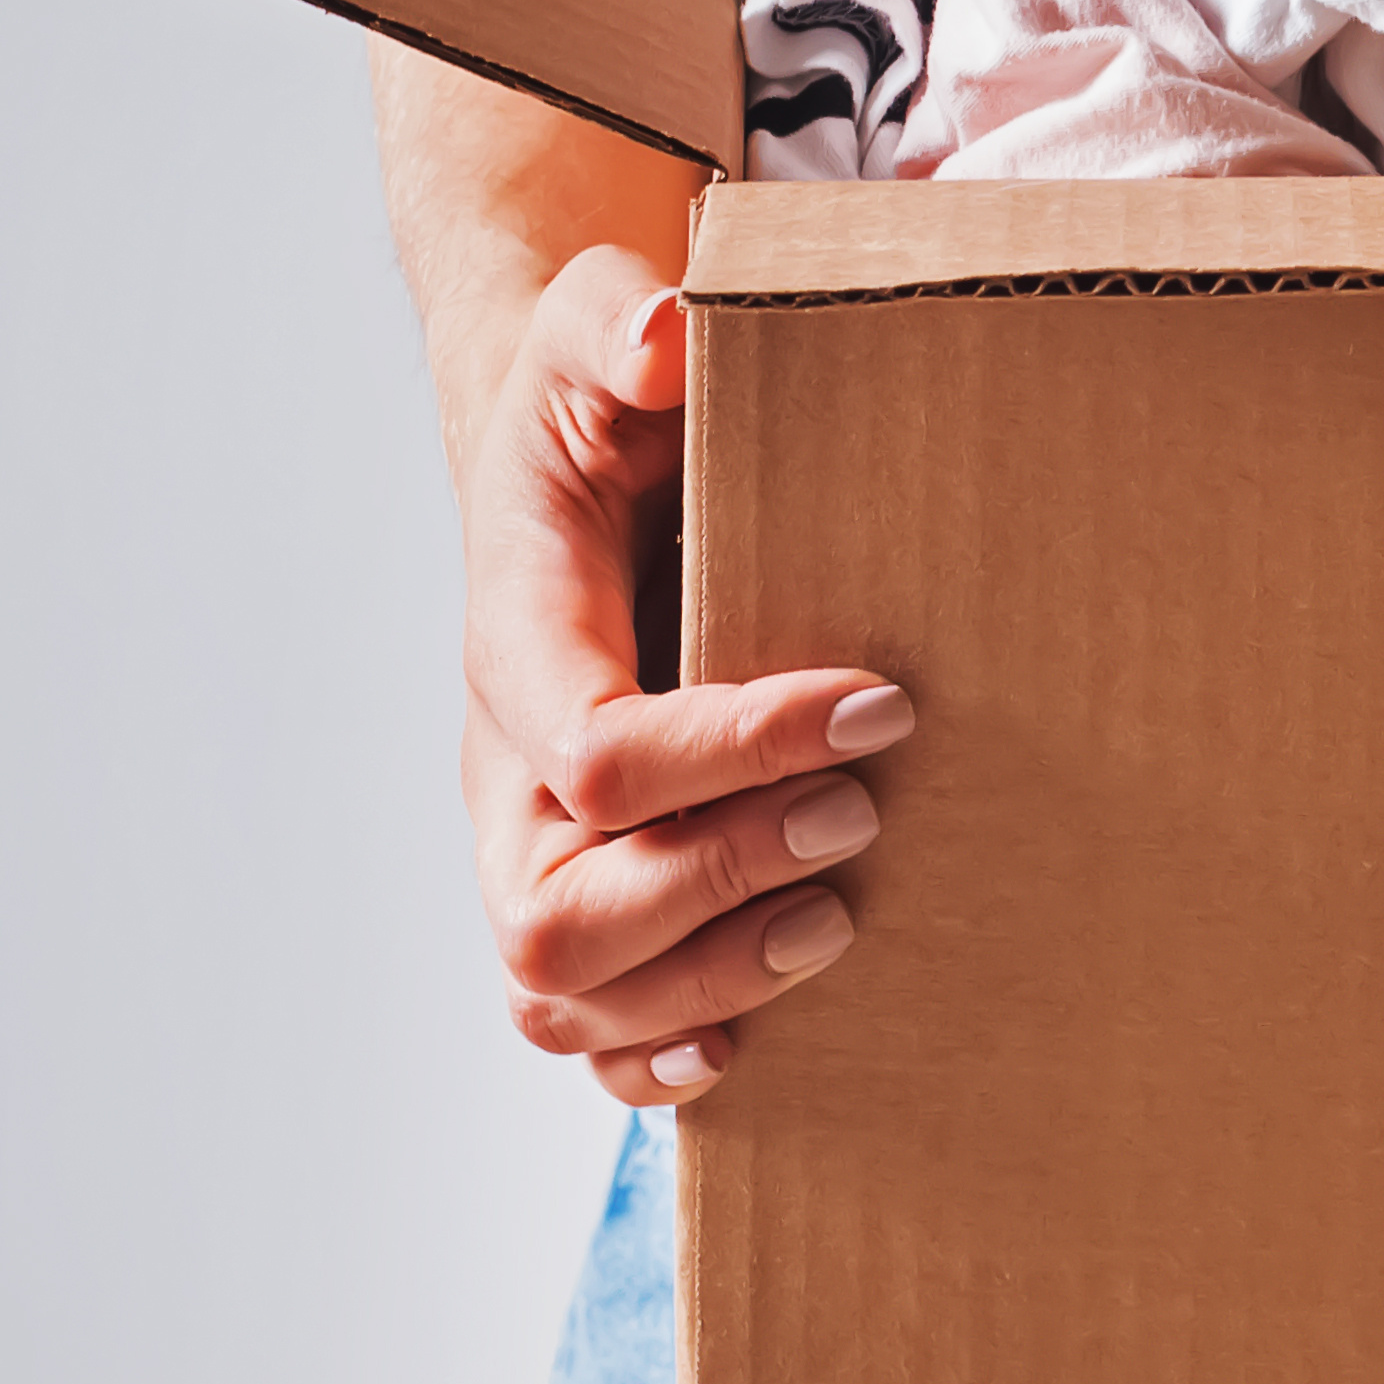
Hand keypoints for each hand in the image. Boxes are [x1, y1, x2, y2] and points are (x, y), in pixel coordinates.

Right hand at [457, 245, 912, 1103]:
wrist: (581, 479)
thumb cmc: (601, 413)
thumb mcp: (597, 334)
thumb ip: (617, 321)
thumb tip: (668, 339)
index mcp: (515, 637)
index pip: (595, 749)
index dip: (737, 749)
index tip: (880, 704)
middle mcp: (503, 769)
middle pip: (557, 907)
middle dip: (721, 882)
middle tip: (860, 817)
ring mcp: (530, 848)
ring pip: (562, 990)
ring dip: (709, 976)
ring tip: (842, 919)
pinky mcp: (581, 894)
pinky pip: (576, 1032)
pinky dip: (653, 1063)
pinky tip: (748, 1038)